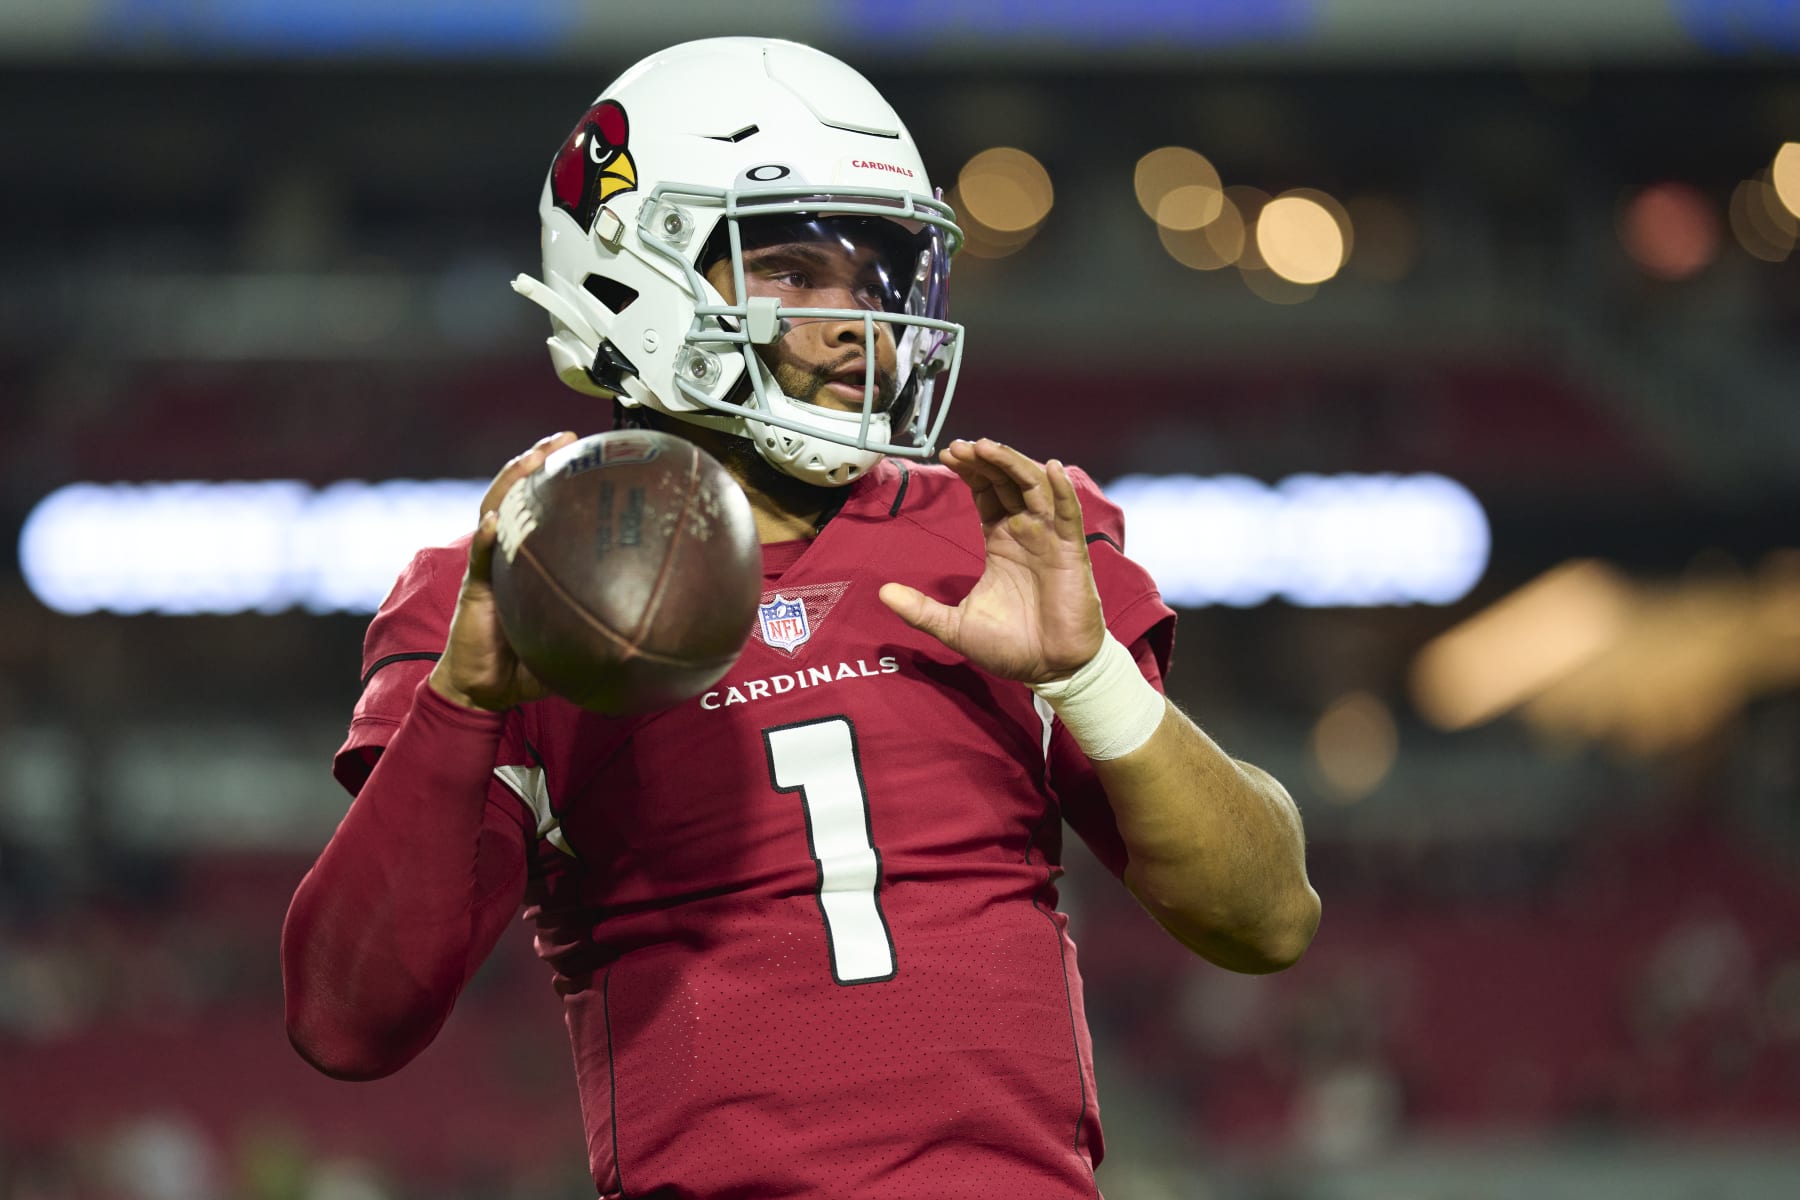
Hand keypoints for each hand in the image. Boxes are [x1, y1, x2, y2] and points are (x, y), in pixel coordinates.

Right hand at [428, 431, 578, 710]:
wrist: (485, 690)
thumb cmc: (530, 666)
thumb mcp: (577, 642)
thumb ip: (605, 624)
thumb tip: (661, 627)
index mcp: (530, 560)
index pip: (543, 509)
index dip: (560, 479)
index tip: (588, 453)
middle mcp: (508, 555)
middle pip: (518, 495)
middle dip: (536, 461)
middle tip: (564, 438)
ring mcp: (489, 568)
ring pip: (494, 511)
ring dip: (511, 482)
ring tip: (530, 459)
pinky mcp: (473, 590)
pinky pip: (479, 560)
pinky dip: (485, 540)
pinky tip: (493, 523)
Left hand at [879, 438, 1105, 683]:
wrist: (1049, 672)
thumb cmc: (1010, 647)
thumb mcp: (954, 627)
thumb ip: (921, 609)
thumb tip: (882, 593)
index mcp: (1001, 541)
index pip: (986, 493)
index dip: (970, 472)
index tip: (947, 455)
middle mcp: (1026, 532)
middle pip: (1007, 481)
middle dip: (985, 460)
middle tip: (959, 447)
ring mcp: (1050, 539)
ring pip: (1034, 488)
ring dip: (1013, 464)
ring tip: (988, 447)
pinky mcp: (1072, 553)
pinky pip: (1068, 515)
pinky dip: (1061, 490)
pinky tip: (1050, 468)